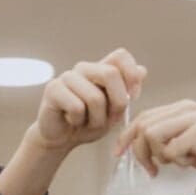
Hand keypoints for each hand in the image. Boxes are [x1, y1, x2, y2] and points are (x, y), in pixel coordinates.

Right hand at [32, 48, 147, 151]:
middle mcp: (84, 69)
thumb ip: (127, 93)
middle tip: (110, 119)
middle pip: (110, 74)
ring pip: (95, 97)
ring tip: (87, 123)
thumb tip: (143, 70)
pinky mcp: (53, 89)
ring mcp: (67, 77)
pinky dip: (79, 122)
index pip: (120, 56)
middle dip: (117, 103)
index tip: (134, 97)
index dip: (131, 74)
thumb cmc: (88, 123)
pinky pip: (76, 107)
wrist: (61, 139)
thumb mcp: (113, 112)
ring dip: (96, 120)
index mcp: (100, 70)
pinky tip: (72, 121)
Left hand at [114, 100, 195, 183]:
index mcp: (182, 108)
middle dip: (139, 152)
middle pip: (143, 126)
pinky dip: (176, 161)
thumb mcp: (189, 144)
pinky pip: (170, 150)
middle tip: (152, 171)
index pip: (143, 117)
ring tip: (177, 163)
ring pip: (151, 135)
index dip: (126, 137)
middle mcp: (186, 108)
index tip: (119, 154)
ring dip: (159, 156)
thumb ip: (168, 140)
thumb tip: (140, 147)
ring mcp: (193, 118)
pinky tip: (191, 163)